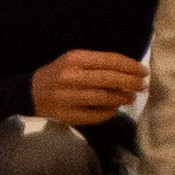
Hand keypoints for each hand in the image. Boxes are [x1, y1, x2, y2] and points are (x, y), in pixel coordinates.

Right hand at [30, 49, 148, 126]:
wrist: (30, 93)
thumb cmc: (59, 73)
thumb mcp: (74, 60)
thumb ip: (98, 63)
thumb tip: (129, 70)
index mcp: (74, 59)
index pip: (109, 60)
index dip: (130, 66)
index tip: (143, 71)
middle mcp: (71, 77)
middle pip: (109, 79)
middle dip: (131, 82)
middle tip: (143, 85)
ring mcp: (69, 97)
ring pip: (104, 98)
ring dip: (123, 98)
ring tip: (132, 97)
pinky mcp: (68, 115)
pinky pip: (95, 115)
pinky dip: (109, 112)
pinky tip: (116, 108)